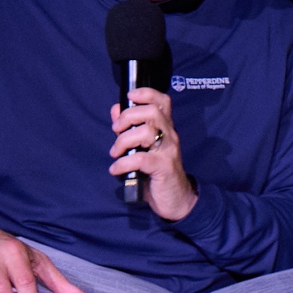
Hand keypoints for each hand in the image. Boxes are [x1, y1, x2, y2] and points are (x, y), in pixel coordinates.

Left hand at [110, 87, 196, 221]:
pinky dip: (123, 163)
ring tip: (115, 153)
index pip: (163, 102)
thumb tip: (115, 109)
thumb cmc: (157, 172)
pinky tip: (116, 170)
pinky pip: (140, 159)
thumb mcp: (144, 148)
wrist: (176, 199)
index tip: (129, 97)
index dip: (146, 94)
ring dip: (123, 141)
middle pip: (152, 112)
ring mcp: (168, 151)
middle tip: (116, 130)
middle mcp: (170, 136)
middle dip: (128, 117)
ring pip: (146, 132)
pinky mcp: (164, 168)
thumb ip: (130, 128)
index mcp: (166, 129)